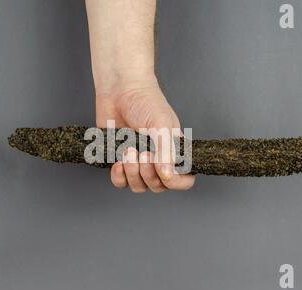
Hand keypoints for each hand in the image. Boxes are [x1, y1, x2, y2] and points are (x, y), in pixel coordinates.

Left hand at [96, 76, 195, 192]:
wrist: (120, 90)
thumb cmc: (146, 102)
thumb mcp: (162, 126)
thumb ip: (166, 152)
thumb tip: (167, 175)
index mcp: (175, 152)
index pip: (183, 180)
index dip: (175, 182)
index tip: (164, 171)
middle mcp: (158, 161)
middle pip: (158, 186)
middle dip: (149, 174)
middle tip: (144, 153)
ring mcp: (138, 163)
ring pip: (139, 186)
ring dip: (133, 173)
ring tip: (129, 151)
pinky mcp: (119, 161)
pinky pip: (121, 182)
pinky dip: (119, 176)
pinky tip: (118, 162)